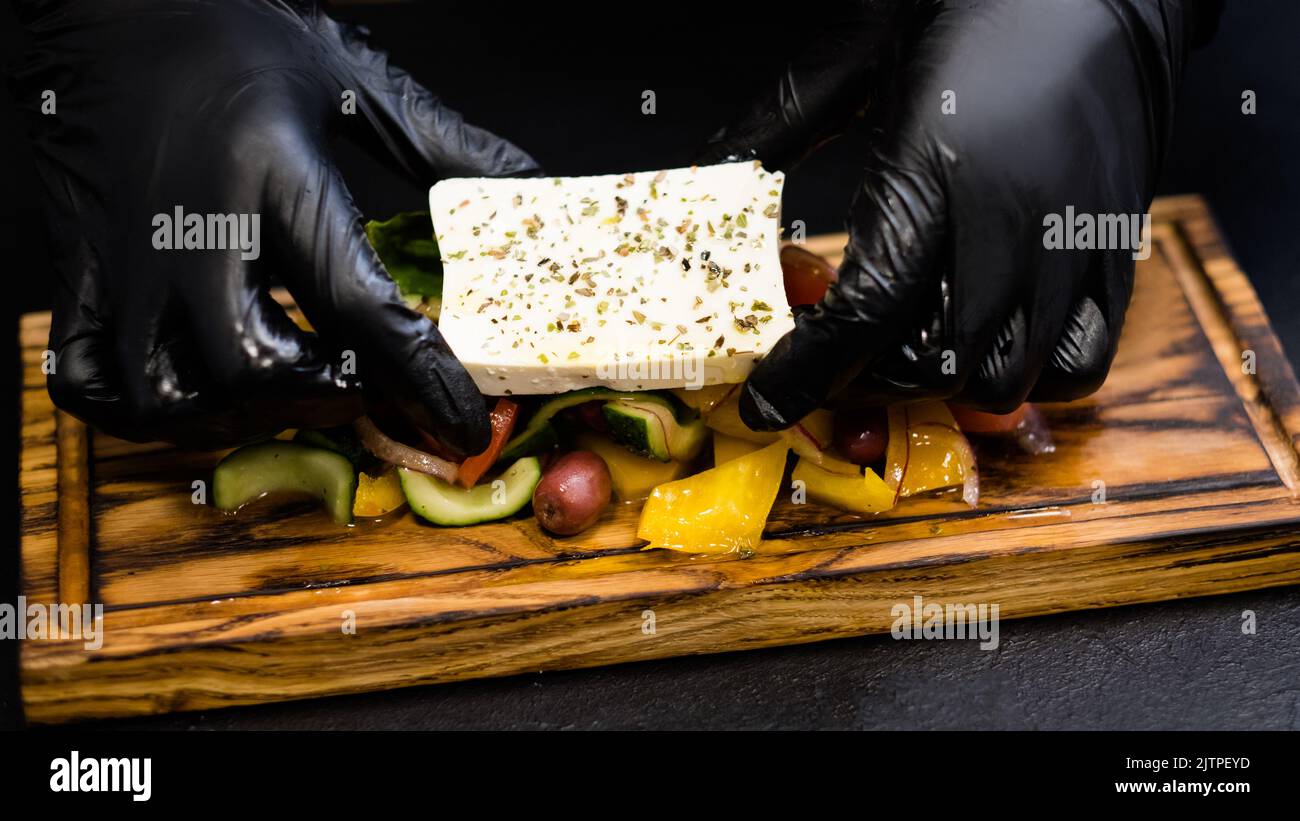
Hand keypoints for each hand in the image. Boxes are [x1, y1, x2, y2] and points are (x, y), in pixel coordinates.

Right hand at [13, 0, 538, 451]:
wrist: (111, 0)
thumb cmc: (235, 30)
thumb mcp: (349, 72)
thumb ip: (441, 137)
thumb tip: (528, 178)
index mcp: (274, 173)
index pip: (359, 306)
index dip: (422, 381)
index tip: (465, 425)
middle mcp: (193, 223)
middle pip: (253, 366)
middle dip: (322, 400)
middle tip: (358, 390)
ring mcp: (125, 252)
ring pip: (166, 391)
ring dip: (237, 417)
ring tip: (282, 393)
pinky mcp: (78, 263)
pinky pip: (86, 378)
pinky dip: (143, 411)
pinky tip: (195, 392)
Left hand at [700, 0, 1208, 428]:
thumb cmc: (972, 2)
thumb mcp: (859, 51)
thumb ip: (780, 121)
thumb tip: (713, 168)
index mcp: (935, 166)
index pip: (866, 307)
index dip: (807, 371)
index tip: (766, 401)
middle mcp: (1009, 216)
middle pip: (936, 361)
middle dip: (871, 382)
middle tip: (835, 363)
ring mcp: (1070, 239)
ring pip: (1010, 376)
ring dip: (946, 388)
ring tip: (909, 354)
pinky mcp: (1115, 248)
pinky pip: (1085, 359)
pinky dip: (1031, 380)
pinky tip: (992, 348)